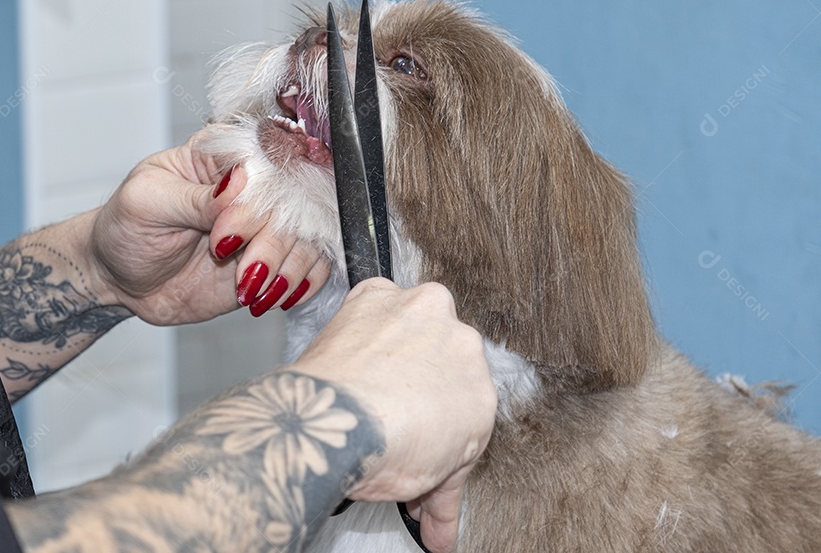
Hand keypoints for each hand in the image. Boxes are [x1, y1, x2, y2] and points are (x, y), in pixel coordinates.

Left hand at [88, 130, 330, 323]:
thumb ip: (194, 197)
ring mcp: (266, 223)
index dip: (256, 200)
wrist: (120, 277)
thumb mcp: (147, 203)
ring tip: (249, 289)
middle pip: (296, 201)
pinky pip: (311, 265)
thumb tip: (238, 183)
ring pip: (310, 236)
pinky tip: (269, 296)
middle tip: (233, 264)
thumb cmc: (126, 227)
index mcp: (222, 155)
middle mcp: (253, 185)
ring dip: (286, 268)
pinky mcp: (274, 259)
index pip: (268, 160)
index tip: (226, 235)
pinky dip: (300, 283)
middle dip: (270, 241)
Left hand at [288, 279, 496, 552]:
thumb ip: (443, 500)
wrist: (341, 419)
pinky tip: (347, 354)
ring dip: (390, 348)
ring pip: (409, 327)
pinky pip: (372, 305)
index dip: (432, 419)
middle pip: (437, 360)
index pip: (460, 401)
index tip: (411, 434)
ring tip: (360, 385)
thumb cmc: (387, 447)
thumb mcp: (430, 482)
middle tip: (385, 411)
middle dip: (414, 382)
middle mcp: (460, 341)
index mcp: (482, 390)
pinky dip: (360, 324)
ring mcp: (419, 311)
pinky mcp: (375, 294)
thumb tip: (442, 536)